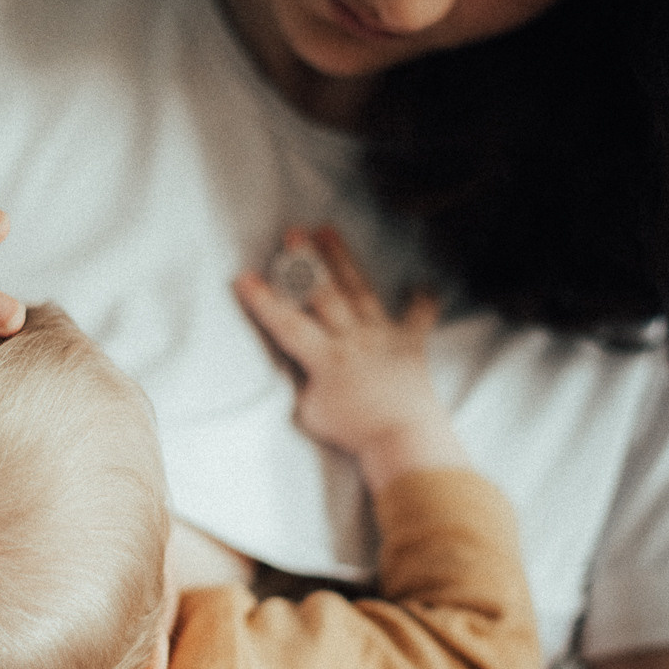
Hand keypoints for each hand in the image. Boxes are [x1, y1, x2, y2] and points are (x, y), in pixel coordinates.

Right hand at [235, 226, 464, 491]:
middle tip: (293, 234)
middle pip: (325, 293)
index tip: (244, 278)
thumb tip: (306, 366)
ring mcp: (382, 336)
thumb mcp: (313, 412)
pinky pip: (418, 318)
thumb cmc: (354, 431)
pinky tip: (423, 283)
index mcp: (326, 357)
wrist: (404, 438)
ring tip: (327, 230)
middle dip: (306, 262)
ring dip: (342, 258)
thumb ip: (306, 383)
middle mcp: (353, 338)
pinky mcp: (410, 344)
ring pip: (359, 289)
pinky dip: (422, 301)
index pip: (287, 325)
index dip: (264, 301)